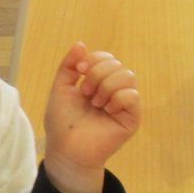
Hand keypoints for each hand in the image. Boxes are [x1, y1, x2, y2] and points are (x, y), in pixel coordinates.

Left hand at [42, 42, 140, 192]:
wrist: (67, 149)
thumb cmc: (62, 122)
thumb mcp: (61, 88)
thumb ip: (68, 66)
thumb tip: (81, 43)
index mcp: (97, 82)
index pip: (106, 57)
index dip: (93, 59)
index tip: (78, 70)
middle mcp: (113, 90)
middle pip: (116, 64)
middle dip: (96, 74)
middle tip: (86, 93)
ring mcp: (123, 103)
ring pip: (127, 76)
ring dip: (106, 86)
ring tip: (95, 103)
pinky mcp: (132, 118)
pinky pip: (132, 96)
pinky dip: (117, 99)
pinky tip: (106, 110)